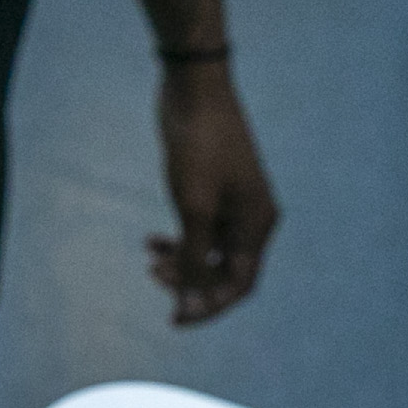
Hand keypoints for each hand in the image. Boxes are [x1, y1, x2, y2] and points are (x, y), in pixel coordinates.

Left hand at [148, 59, 278, 323]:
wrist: (194, 88)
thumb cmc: (199, 145)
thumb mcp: (194, 208)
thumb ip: (195, 259)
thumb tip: (192, 306)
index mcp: (258, 225)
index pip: (239, 284)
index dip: (208, 306)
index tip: (174, 319)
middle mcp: (252, 218)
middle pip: (224, 272)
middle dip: (190, 281)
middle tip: (153, 276)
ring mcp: (235, 204)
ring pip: (209, 252)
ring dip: (181, 261)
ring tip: (150, 257)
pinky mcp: (215, 190)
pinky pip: (201, 231)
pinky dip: (178, 240)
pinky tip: (151, 241)